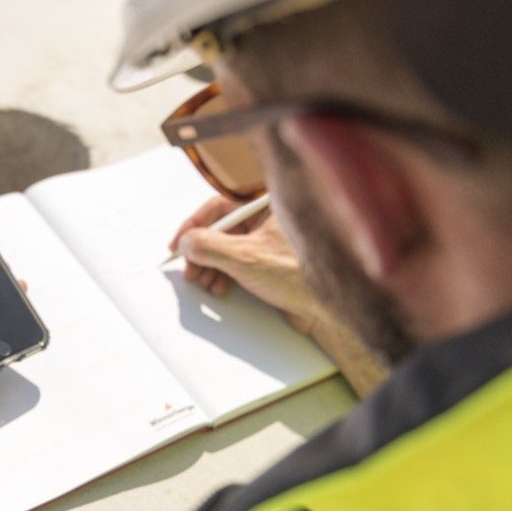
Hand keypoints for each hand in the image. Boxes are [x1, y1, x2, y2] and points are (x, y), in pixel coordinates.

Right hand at [170, 196, 388, 394]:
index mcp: (266, 206)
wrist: (332, 305)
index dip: (194, 226)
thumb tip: (188, 242)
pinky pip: (241, 262)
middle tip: (189, 270)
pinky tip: (222, 288)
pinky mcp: (274, 262)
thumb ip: (209, 246)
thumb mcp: (245, 258)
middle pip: (222, 229)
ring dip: (211, 266)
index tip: (179, 244)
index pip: (219, 206)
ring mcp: (272, 240)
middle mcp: (269, 219)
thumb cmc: (300, 274)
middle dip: (202, 251)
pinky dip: (226, 275)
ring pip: (229, 247)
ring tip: (204, 283)